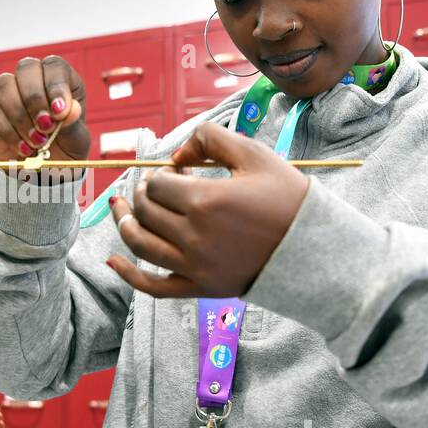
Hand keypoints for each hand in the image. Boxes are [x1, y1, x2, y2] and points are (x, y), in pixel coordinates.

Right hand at [0, 56, 89, 177]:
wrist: (45, 173)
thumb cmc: (65, 149)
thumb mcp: (77, 141)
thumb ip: (74, 124)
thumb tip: (70, 109)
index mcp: (60, 81)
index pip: (54, 65)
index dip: (55, 85)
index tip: (59, 112)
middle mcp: (34, 81)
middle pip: (25, 67)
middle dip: (34, 98)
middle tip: (45, 126)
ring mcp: (10, 96)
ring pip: (4, 85)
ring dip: (20, 116)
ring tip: (37, 142)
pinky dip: (10, 133)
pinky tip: (25, 149)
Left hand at [107, 122, 310, 296]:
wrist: (316, 248)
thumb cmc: (287, 197)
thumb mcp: (254, 154)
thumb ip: (210, 138)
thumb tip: (177, 153)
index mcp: (205, 201)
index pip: (159, 183)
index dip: (162, 172)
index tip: (179, 170)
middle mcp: (194, 236)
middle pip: (146, 210)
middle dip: (145, 192)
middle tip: (158, 185)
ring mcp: (195, 266)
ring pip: (140, 244)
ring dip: (125, 222)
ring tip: (121, 206)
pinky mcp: (201, 288)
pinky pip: (153, 287)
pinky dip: (128, 274)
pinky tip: (111, 260)